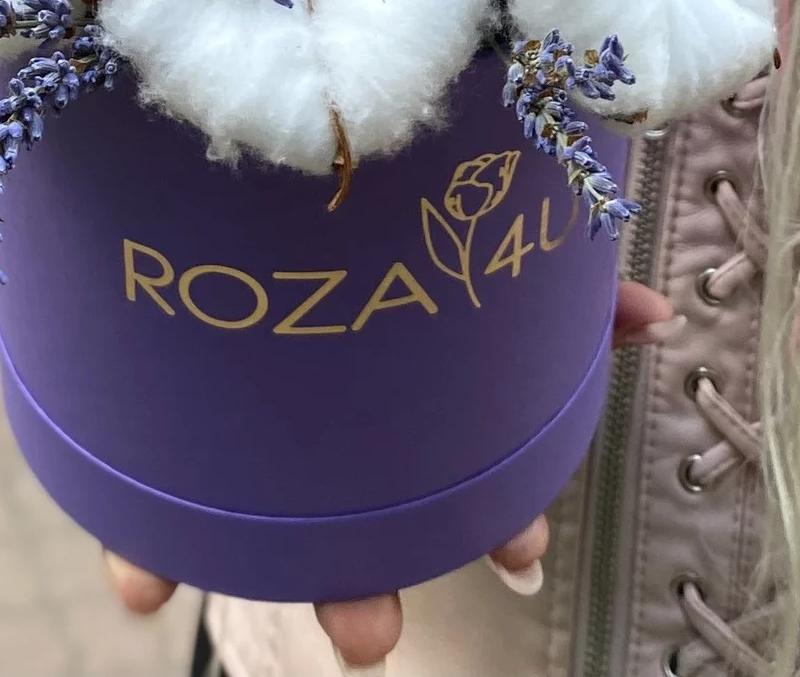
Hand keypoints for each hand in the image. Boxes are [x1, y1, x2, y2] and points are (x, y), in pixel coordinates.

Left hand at [104, 281, 681, 673]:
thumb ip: (561, 291)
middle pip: (348, 528)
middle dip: (364, 591)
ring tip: (277, 616)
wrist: (248, 170)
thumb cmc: (384, 230)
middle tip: (370, 632)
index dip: (493, 519)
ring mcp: (250, 439)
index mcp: (405, 407)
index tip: (519, 553)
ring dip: (267, 588)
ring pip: (256, 534)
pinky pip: (146, 503)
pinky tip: (142, 587)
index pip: (456, 480)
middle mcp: (331, 436)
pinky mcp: (168, 427)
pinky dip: (145, 553)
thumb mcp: (477, 246)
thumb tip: (658, 316)